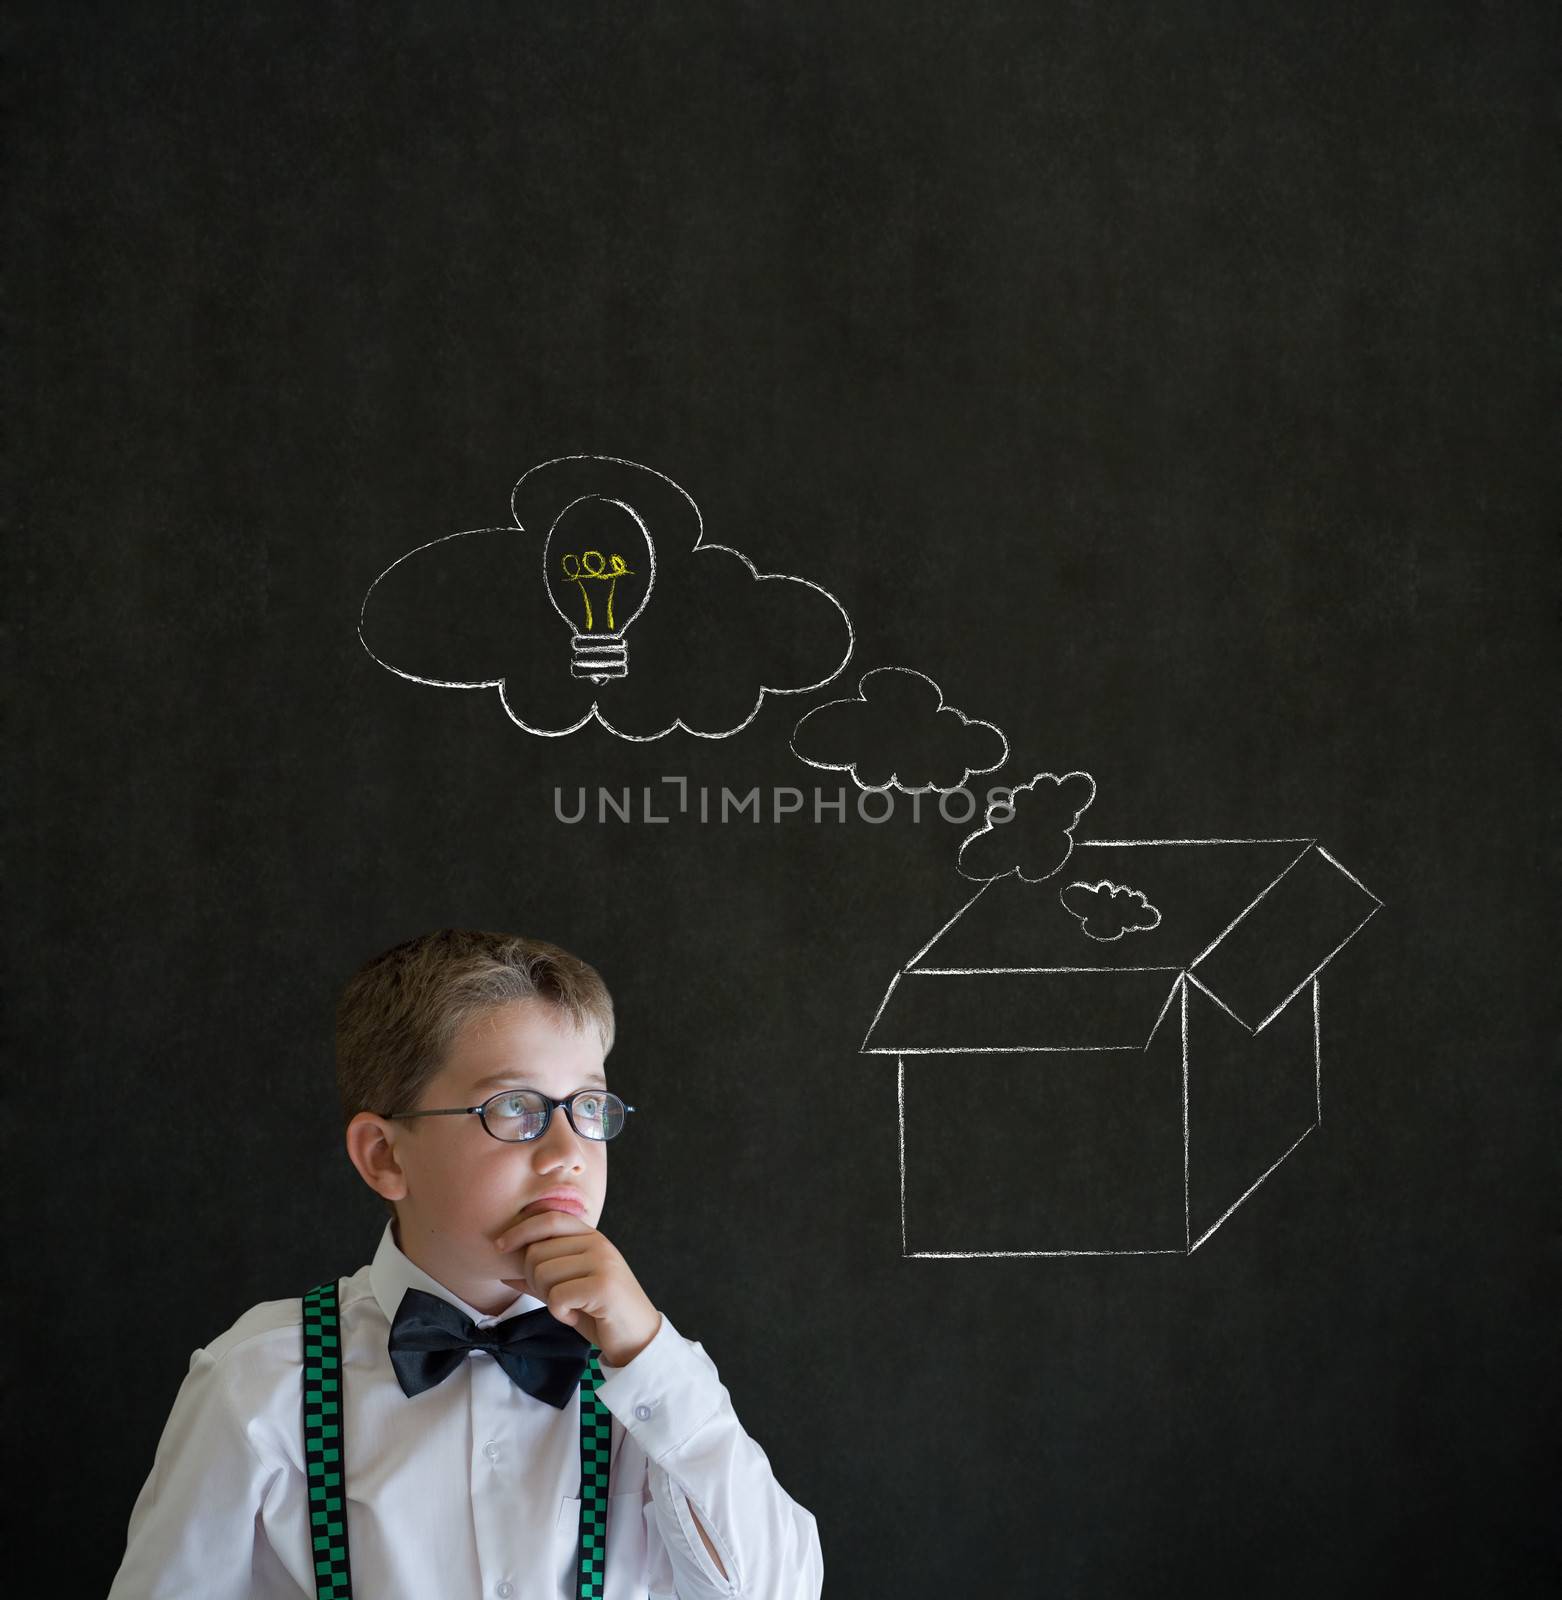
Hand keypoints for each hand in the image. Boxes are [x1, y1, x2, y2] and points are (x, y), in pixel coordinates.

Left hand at [493, 1212, 661, 1366]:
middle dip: (534, 1280)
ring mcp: (602, 1263)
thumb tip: (504, 1274)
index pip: (549, 1219)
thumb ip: (541, 1277)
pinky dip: (559, 1313)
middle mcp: (598, 1244)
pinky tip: (574, 1316)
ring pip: (544, 1274)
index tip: (500, 1247)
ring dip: (548, 1298)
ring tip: (568, 1307)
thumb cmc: (600, 1311)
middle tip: (553, 1298)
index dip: (520, 1230)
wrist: (637, 1337)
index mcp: (590, 1237)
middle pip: (538, 1252)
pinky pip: (557, 1297)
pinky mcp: (603, 1286)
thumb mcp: (568, 1288)